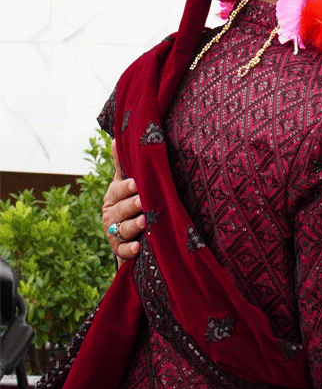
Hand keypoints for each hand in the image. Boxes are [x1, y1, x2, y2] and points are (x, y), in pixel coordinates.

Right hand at [101, 139, 144, 260]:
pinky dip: (128, 249)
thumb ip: (123, 163)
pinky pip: (122, 250)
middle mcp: (111, 214)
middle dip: (132, 205)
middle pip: (120, 209)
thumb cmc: (131, 200)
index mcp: (113, 196)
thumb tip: (117, 138)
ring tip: (145, 221)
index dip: (127, 187)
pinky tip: (137, 248)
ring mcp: (113, 232)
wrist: (130, 232)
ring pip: (121, 229)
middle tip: (144, 201)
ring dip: (133, 225)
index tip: (137, 183)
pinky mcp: (118, 249)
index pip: (118, 190)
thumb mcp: (127, 182)